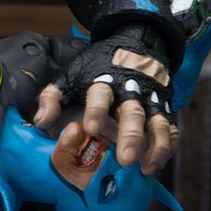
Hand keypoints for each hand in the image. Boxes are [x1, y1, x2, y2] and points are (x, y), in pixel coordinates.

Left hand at [33, 32, 177, 173]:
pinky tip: (159, 162)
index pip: (100, 94)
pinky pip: (169, 126)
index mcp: (103, 80)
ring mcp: (150, 98)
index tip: (90, 129)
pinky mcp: (165, 105)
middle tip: (125, 160)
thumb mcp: (68, 76)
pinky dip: (167, 144)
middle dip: (130, 136)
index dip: (96, 110)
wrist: (135, 43)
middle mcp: (130, 89)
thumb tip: (40, 122)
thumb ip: (51, 99)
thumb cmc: (94, 68)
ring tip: (146, 168)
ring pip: (156, 121)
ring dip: (154, 145)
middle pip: (132, 112)